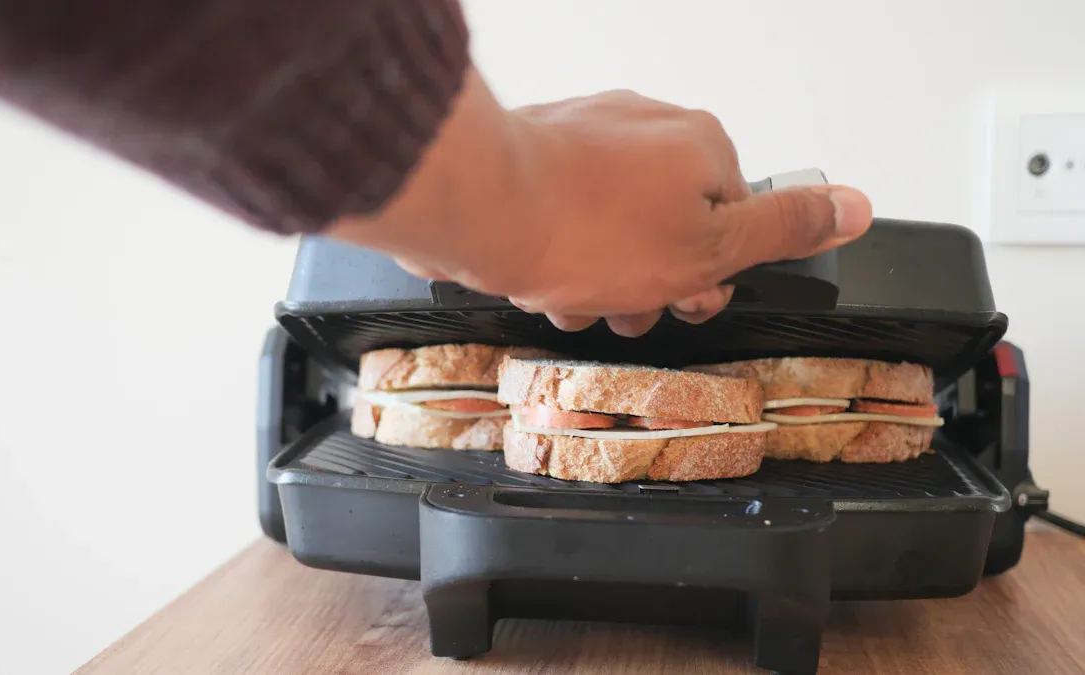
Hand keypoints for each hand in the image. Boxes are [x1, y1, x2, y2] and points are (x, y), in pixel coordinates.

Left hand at [329, 69, 871, 336]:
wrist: (477, 207)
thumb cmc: (582, 225)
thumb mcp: (708, 248)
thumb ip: (784, 229)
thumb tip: (855, 207)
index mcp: (702, 146)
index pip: (736, 225)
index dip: (707, 277)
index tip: (681, 294)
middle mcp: (650, 131)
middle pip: (671, 234)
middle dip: (646, 285)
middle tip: (622, 299)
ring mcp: (590, 141)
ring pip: (614, 237)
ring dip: (597, 282)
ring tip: (571, 290)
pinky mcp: (542, 160)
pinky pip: (568, 225)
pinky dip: (557, 258)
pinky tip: (540, 276)